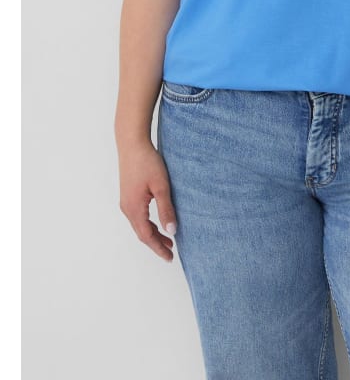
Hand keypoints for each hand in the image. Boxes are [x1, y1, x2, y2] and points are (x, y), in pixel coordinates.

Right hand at [118, 141, 177, 261]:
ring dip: (153, 233)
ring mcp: (125, 201)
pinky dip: (148, 223)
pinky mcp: (128, 195)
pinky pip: (138, 216)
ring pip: (139, 225)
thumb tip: (172, 231)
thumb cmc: (147, 162)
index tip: (170, 258)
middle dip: (156, 243)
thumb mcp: (161, 186)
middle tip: (171, 251)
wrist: (132, 144)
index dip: (158, 248)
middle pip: (142, 233)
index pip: (147, 236)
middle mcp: (127, 208)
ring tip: (168, 238)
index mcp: (134, 209)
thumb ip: (166, 209)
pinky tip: (157, 221)